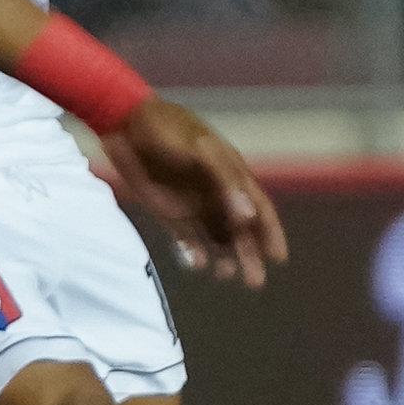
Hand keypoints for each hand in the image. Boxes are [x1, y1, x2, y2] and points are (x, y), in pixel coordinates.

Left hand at [95, 98, 285, 287]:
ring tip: (226, 275)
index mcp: (230, 172)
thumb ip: (226, 179)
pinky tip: (195, 262)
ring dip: (225, 257)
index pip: (258, 206)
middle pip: (240, 229)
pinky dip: (193, 252)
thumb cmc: (167, 128)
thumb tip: (248, 215)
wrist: (124, 123)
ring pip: (216, 237)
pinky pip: (186, 237)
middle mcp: (216, 190)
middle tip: (255, 281)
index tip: (279, 257)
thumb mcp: (201, 148)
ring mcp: (193, 202)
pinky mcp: (169, 211)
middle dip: (250, 254)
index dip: (270, 231)